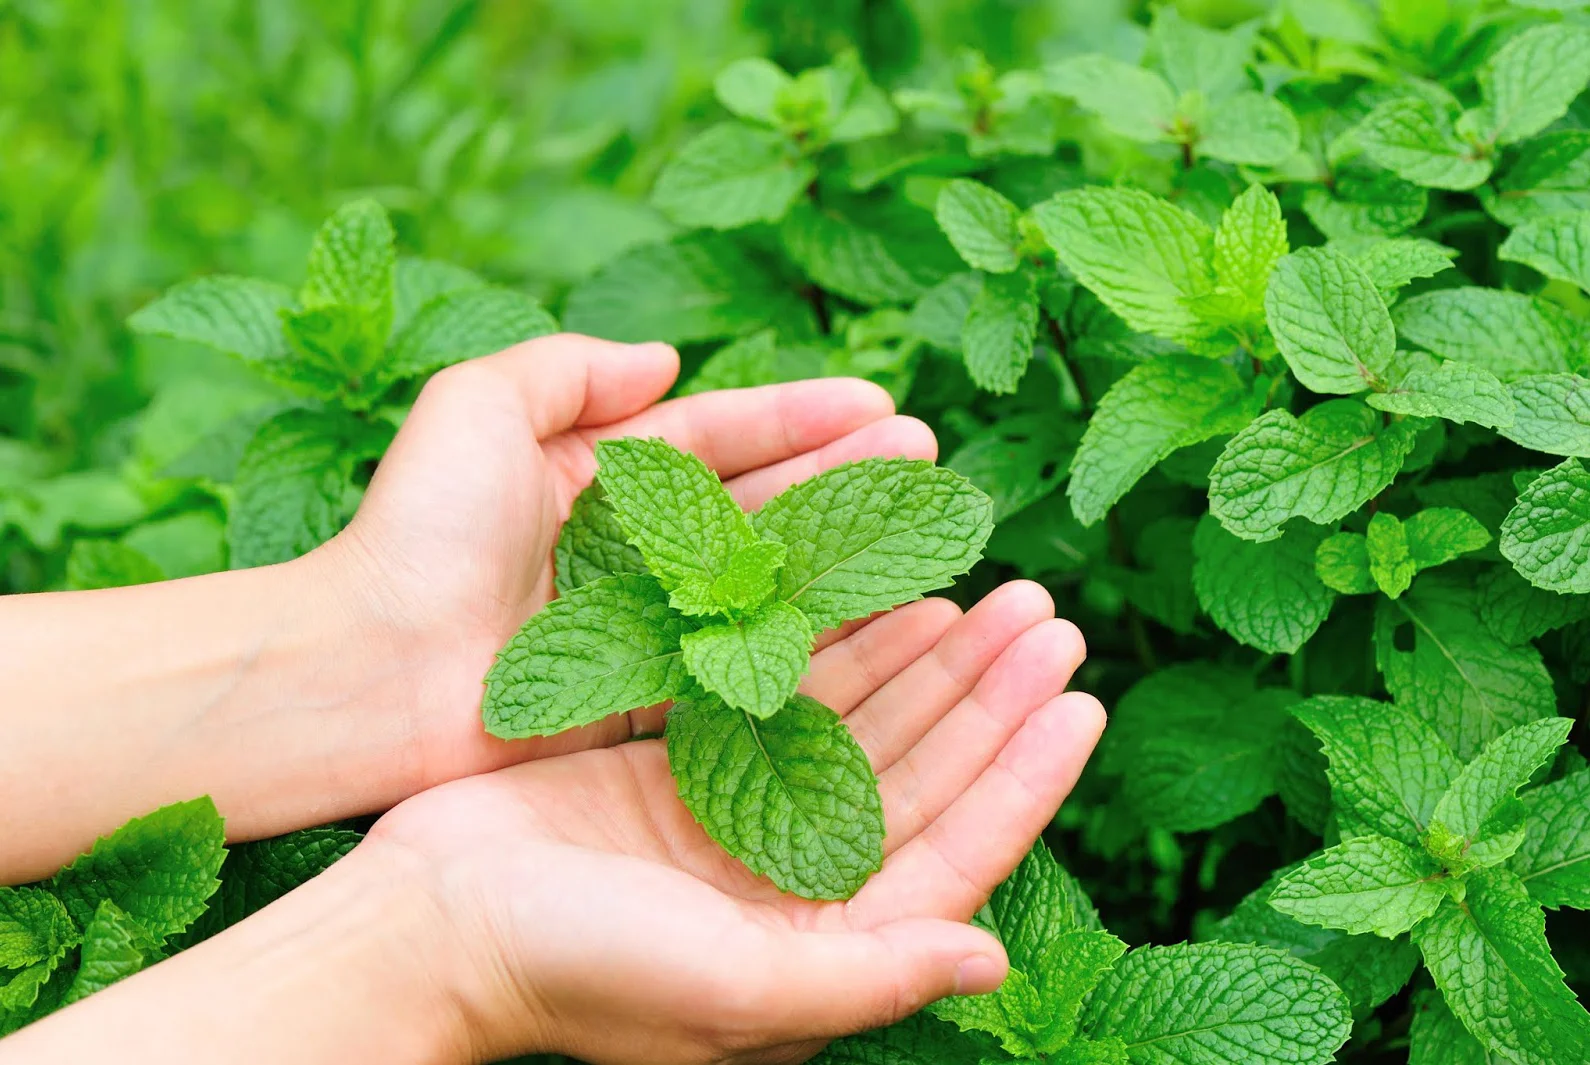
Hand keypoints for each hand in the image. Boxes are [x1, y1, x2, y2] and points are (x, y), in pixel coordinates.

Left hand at [315, 335, 935, 791]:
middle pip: (761, 502)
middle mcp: (631, 546)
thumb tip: (666, 358)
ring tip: (927, 527)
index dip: (801, 416)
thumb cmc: (419, 531)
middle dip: (845, 476)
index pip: (720, 433)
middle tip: (927, 460)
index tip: (880, 404)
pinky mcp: (648, 698)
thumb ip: (569, 369)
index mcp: (594, 471)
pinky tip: (879, 619)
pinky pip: (745, 658)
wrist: (372, 670)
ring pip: (766, 579)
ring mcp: (645, 623)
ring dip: (845, 552)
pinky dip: (811, 639)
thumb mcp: (476, 406)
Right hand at [358, 581, 1103, 1063]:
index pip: (959, 849)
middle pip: (924, 770)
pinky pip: (786, 689)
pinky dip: (837, 644)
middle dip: (989, 694)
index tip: (1081, 698)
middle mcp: (797, 879)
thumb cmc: (577, 970)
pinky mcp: (686, 764)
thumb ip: (866, 978)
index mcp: (824, 943)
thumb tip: (990, 963)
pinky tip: (883, 597)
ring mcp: (742, 816)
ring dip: (928, 657)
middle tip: (1046, 612)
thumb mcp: (731, 988)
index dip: (1025, 774)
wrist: (428, 924)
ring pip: (865, 720)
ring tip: (988, 590)